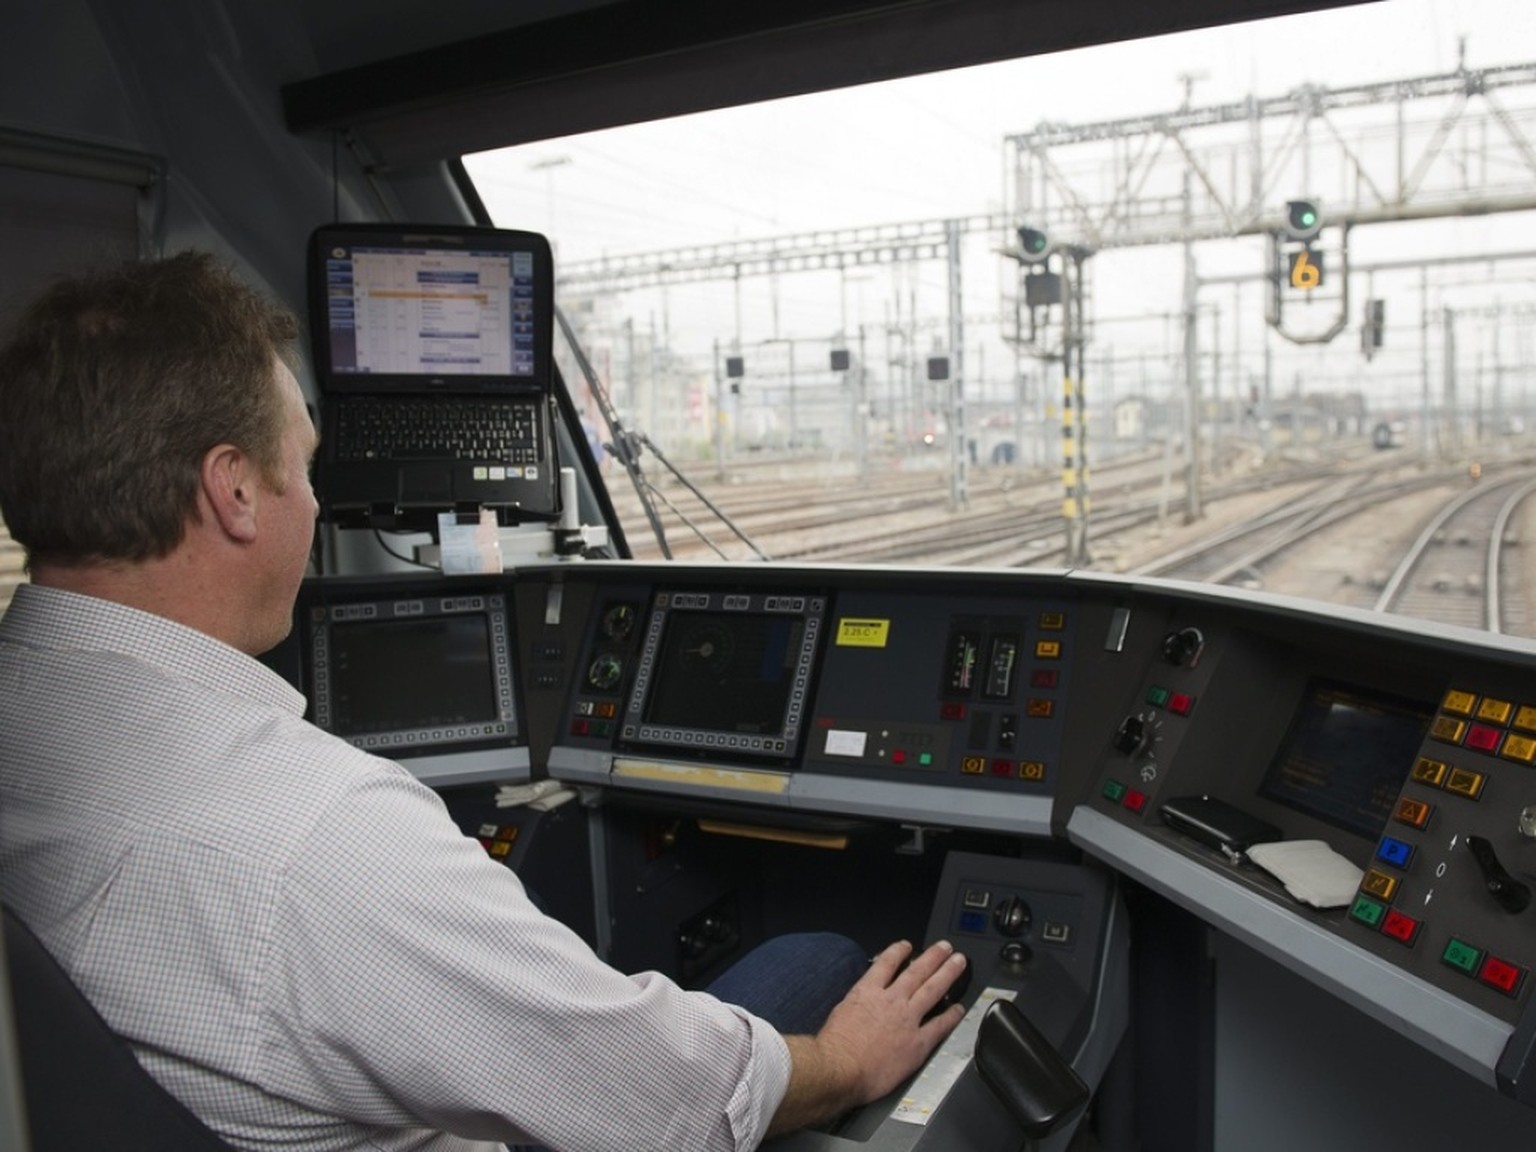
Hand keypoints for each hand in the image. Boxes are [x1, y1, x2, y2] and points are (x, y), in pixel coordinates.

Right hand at [771, 940, 966, 1133]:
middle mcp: (891, 1000)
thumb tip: (860, 1003)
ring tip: (959, 963)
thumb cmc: (834, 1045)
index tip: (907, 945)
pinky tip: (959, 1009)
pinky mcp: (918, 1042)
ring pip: (932, 990)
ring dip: (947, 974)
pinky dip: (951, 1016)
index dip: (899, 951)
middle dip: (933, 957)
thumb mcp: (840, 1011)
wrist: (841, 1068)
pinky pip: (940, 1025)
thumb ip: (856, 1003)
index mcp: (868, 991)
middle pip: (917, 972)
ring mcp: (907, 1020)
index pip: (886, 963)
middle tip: (946, 947)